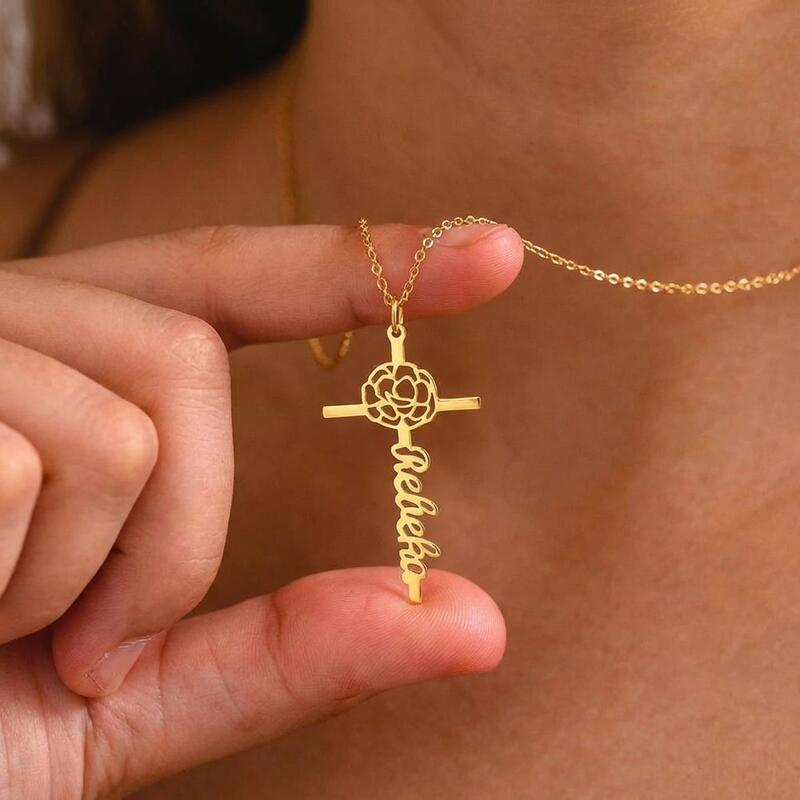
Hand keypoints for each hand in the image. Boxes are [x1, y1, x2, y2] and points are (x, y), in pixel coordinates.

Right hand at [0, 221, 521, 796]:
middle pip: (186, 356)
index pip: (230, 286)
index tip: (491, 251)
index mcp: (67, 382)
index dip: (361, 266)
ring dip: (89, 573)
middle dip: (179, 529)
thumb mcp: (139, 702)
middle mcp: (2, 333)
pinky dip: (15, 574)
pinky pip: (29, 457)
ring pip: (120, 419)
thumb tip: (476, 625)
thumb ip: (295, 650)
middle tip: (91, 639)